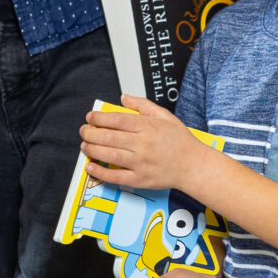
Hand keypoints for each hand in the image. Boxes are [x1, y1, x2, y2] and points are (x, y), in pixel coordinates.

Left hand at [79, 95, 214, 191]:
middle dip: (90, 133)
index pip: (117, 120)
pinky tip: (90, 167)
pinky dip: (100, 173)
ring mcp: (140, 163)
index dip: (99, 118)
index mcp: (148, 127)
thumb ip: (142, 105)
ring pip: (109, 155)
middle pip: (109, 137)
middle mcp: (142, 144)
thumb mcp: (165, 116)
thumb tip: (124, 98)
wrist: (193, 165)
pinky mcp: (139, 179)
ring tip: (85, 146)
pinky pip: (115, 177)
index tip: (90, 117)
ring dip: (92, 150)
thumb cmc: (180, 141)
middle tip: (84, 131)